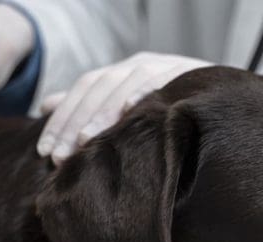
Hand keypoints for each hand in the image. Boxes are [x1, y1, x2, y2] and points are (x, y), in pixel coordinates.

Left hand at [37, 53, 210, 162]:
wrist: (218, 104)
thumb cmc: (162, 113)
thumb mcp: (121, 108)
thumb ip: (86, 106)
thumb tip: (44, 104)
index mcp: (119, 73)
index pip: (82, 90)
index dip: (61, 119)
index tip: (45, 152)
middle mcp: (138, 65)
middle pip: (98, 88)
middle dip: (76, 122)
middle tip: (60, 156)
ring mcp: (163, 66)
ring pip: (125, 83)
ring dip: (103, 112)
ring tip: (86, 140)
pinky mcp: (188, 74)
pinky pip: (163, 80)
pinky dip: (144, 91)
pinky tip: (129, 108)